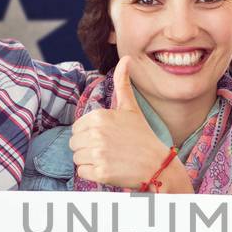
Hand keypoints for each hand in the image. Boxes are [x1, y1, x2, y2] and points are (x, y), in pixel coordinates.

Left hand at [70, 57, 172, 187]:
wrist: (157, 164)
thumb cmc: (142, 135)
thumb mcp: (131, 107)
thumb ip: (122, 83)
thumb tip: (126, 58)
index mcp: (99, 116)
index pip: (77, 128)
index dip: (89, 134)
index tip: (107, 137)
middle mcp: (96, 134)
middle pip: (74, 143)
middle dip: (87, 148)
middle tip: (109, 149)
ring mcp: (98, 154)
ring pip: (77, 158)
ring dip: (90, 161)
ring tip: (110, 158)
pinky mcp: (100, 173)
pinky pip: (82, 172)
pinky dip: (93, 173)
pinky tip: (109, 169)